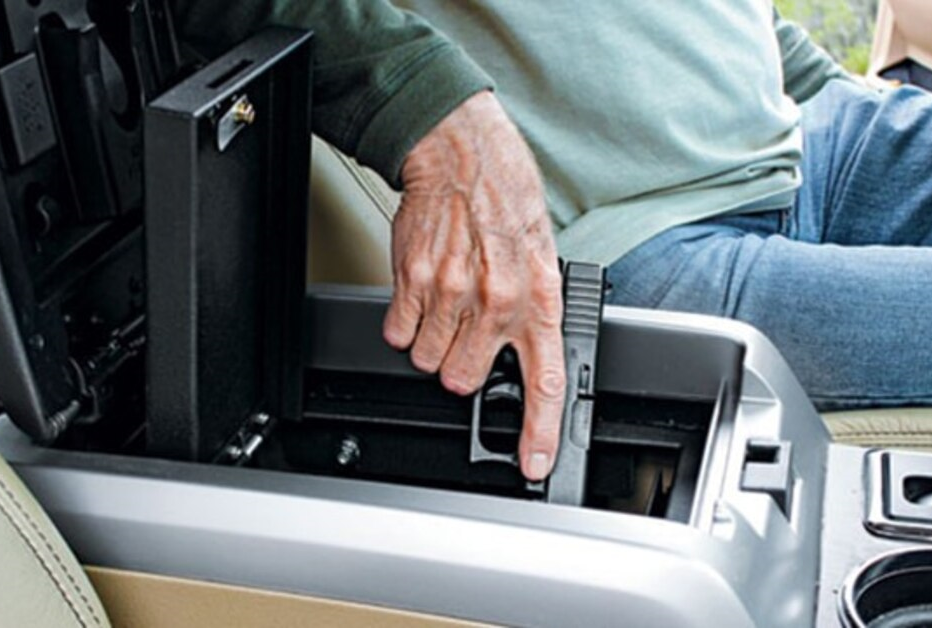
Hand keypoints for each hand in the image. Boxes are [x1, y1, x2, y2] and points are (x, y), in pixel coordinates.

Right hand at [383, 91, 565, 480]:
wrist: (463, 152)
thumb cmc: (505, 197)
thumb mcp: (542, 254)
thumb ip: (531, 309)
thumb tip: (519, 353)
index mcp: (537, 297)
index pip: (543, 380)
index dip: (538, 430)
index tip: (533, 460)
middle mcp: (496, 301)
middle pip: (464, 379)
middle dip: (461, 367)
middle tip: (466, 333)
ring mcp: (451, 293)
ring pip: (429, 360)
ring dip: (432, 343)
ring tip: (445, 303)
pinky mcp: (413, 281)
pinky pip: (399, 333)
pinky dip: (406, 323)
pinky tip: (422, 294)